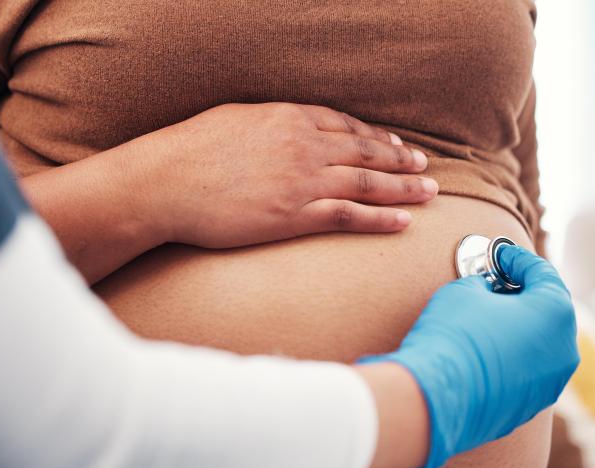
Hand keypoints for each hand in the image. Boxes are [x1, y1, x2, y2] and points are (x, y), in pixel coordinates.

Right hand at [113, 103, 437, 247]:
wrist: (166, 183)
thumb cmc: (188, 151)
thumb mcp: (232, 119)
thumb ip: (267, 123)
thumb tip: (281, 128)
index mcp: (287, 117)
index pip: (344, 126)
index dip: (374, 137)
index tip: (393, 144)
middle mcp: (303, 145)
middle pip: (365, 152)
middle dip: (399, 160)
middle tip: (424, 167)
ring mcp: (302, 181)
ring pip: (367, 183)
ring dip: (402, 188)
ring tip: (429, 193)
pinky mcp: (294, 216)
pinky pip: (349, 216)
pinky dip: (380, 219)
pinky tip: (402, 222)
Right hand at [359, 246, 578, 467]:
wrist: (435, 399)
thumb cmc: (452, 337)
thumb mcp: (465, 290)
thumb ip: (486, 284)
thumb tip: (487, 291)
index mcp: (556, 312)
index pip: (542, 273)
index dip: (516, 259)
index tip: (499, 254)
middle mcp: (565, 349)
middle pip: (548, 310)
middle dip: (523, 294)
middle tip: (497, 282)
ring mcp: (551, 382)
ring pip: (540, 344)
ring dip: (518, 328)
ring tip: (488, 318)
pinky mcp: (530, 406)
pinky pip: (525, 371)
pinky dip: (511, 356)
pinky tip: (484, 350)